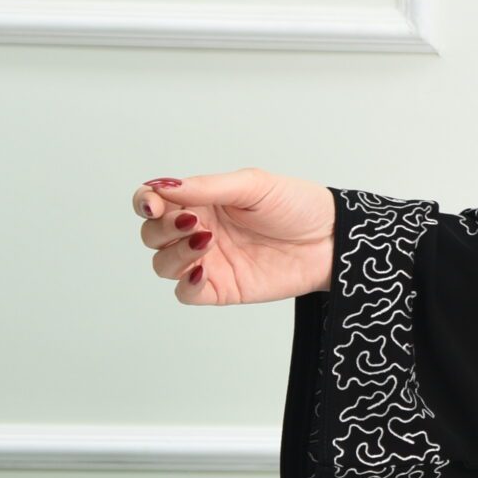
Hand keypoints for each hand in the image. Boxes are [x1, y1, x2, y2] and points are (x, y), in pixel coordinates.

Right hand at [131, 168, 337, 305]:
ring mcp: (209, 261)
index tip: (153, 203)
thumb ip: (208, 187)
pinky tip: (201, 270)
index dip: (144, 202)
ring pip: (163, 264)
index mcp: (203, 201)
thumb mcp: (254, 185)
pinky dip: (185, 284)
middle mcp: (199, 230)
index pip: (155, 202)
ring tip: (206, 241)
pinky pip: (187, 293)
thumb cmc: (298, 206)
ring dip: (174, 253)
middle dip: (161, 228)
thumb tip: (163, 186)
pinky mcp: (222, 288)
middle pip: (152, 234)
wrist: (332, 240)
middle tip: (192, 222)